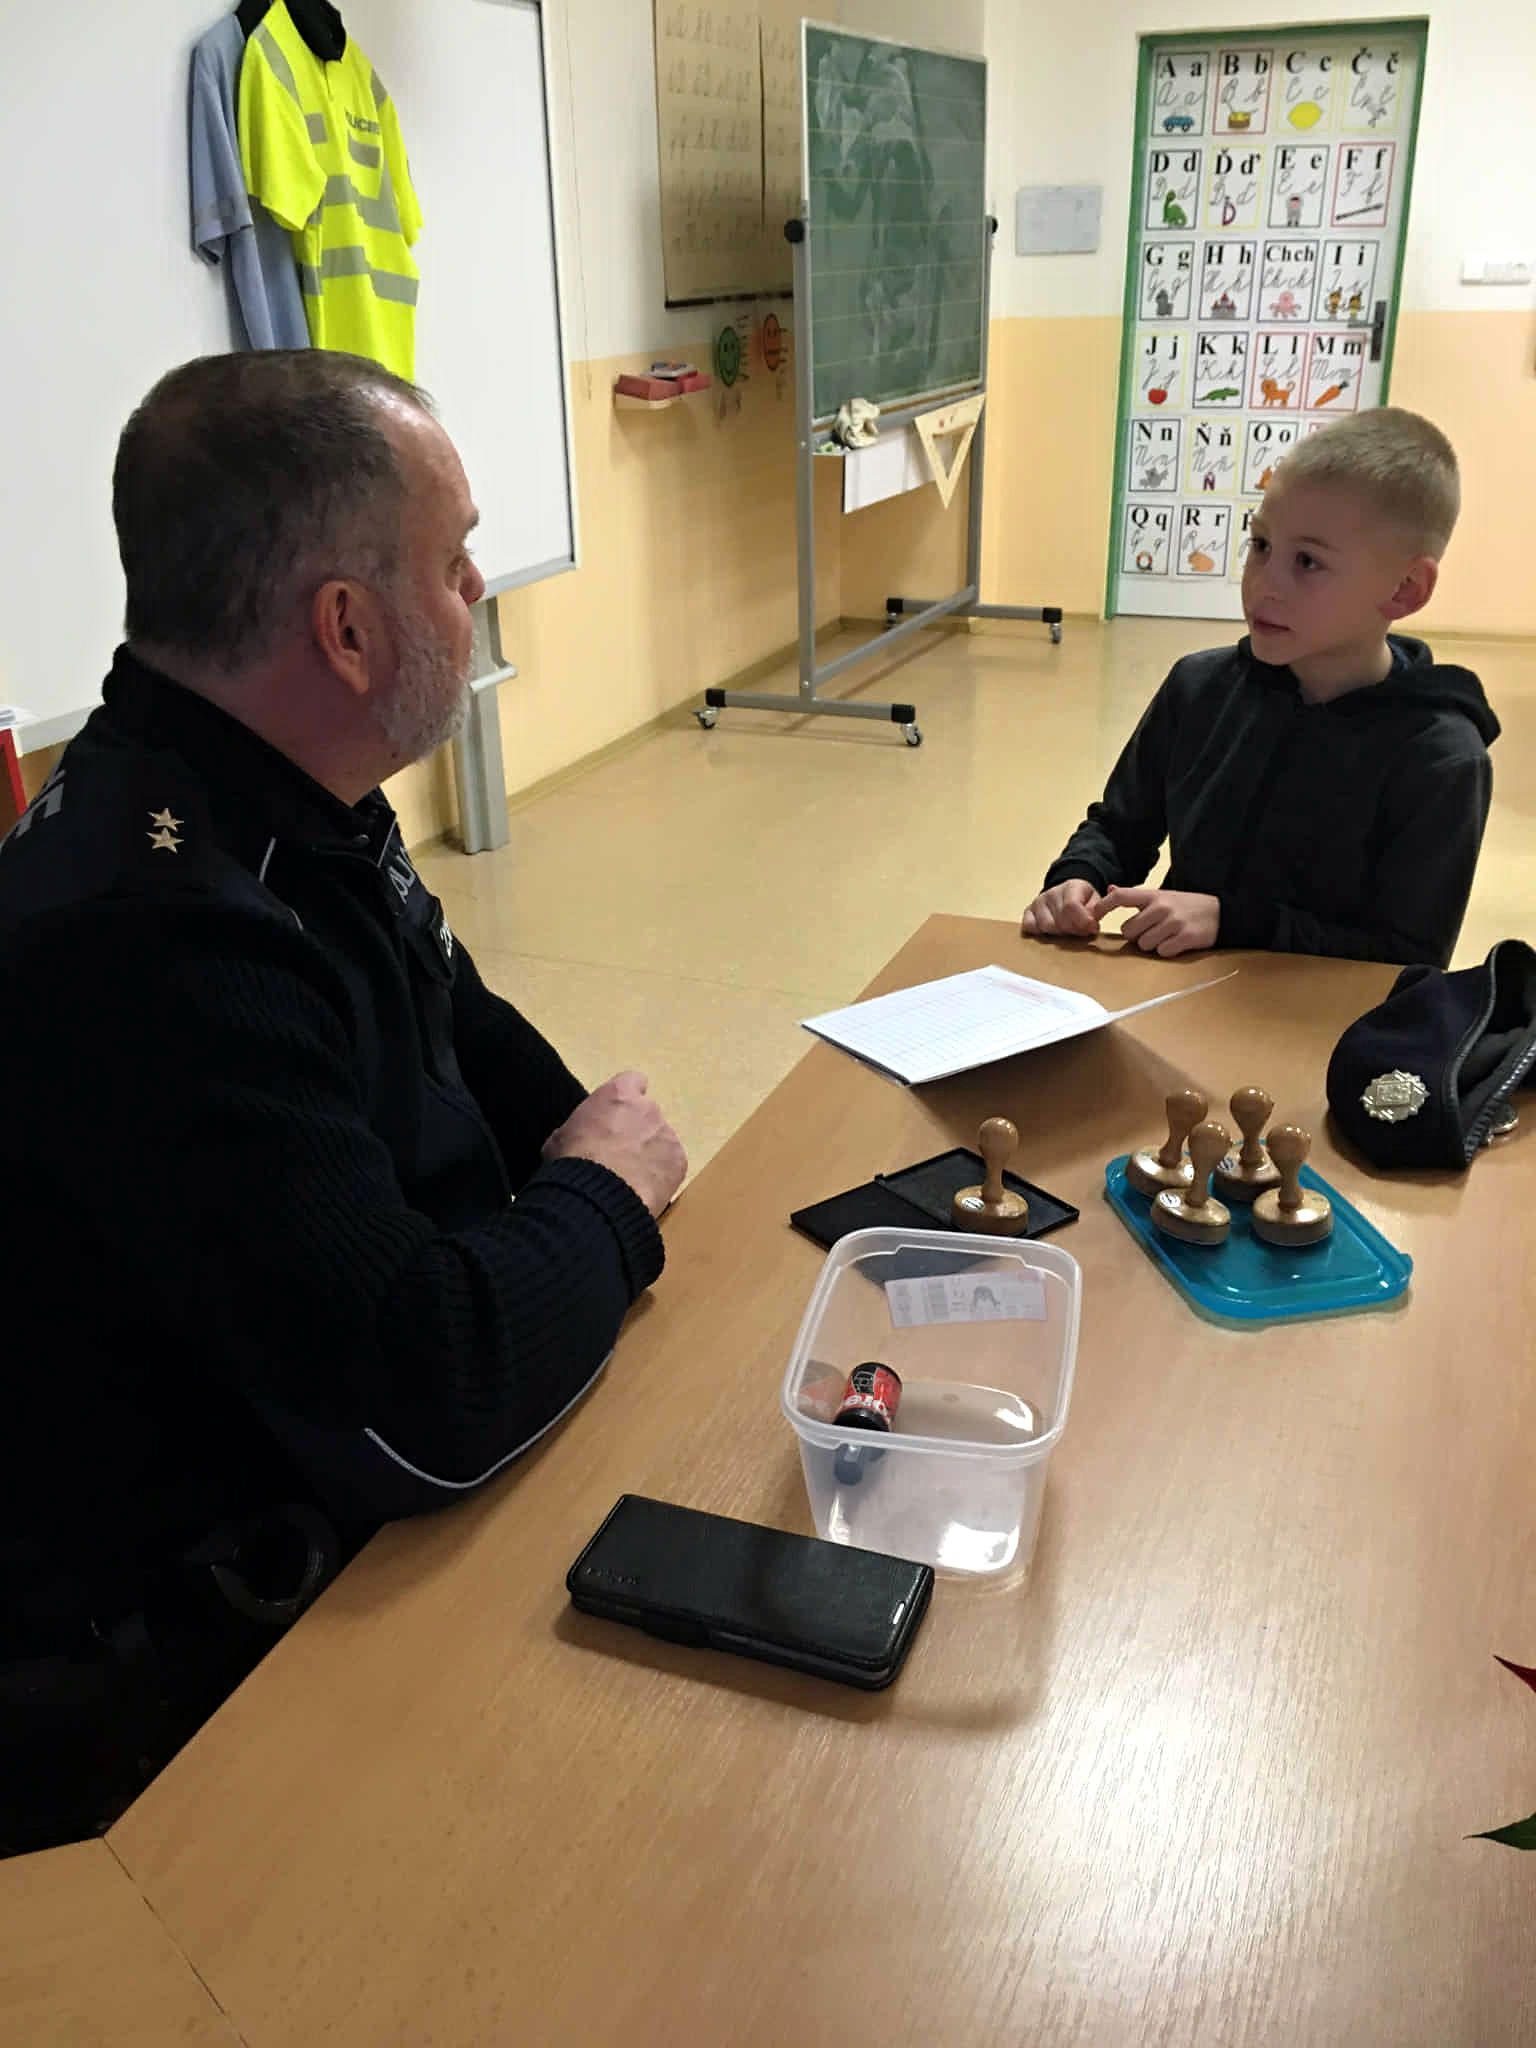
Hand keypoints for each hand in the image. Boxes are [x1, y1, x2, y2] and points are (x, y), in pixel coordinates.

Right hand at [542, 1070, 686, 1217]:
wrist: (597, 1194)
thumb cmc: (573, 1161)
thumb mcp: (560, 1138)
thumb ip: (577, 1129)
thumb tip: (578, 1137)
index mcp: (619, 1094)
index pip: (633, 1081)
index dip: (626, 1099)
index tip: (617, 1115)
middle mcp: (648, 1109)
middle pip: (648, 1114)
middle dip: (637, 1131)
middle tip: (620, 1154)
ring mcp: (667, 1134)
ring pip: (662, 1140)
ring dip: (650, 1153)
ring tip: (630, 1178)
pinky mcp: (679, 1161)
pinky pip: (671, 1165)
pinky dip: (661, 1175)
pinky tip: (643, 1189)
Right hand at [1020, 879, 1102, 937]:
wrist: (1066, 891)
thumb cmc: (1084, 899)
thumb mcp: (1096, 900)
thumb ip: (1097, 910)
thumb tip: (1092, 923)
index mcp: (1071, 887)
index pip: (1071, 907)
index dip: (1082, 921)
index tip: (1092, 928)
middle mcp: (1051, 893)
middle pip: (1060, 920)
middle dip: (1074, 930)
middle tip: (1082, 930)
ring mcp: (1038, 902)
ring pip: (1046, 926)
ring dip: (1059, 933)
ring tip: (1068, 929)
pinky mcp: (1028, 911)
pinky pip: (1029, 926)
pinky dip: (1040, 932)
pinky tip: (1052, 930)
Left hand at [1099, 887, 1219, 957]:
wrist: (1221, 912)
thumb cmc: (1187, 906)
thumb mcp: (1163, 895)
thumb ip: (1137, 896)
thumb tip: (1111, 889)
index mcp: (1154, 895)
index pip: (1121, 897)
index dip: (1103, 906)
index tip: (1094, 915)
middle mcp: (1161, 907)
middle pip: (1129, 931)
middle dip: (1137, 936)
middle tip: (1152, 931)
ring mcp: (1173, 922)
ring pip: (1144, 944)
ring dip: (1152, 945)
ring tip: (1167, 936)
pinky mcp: (1185, 937)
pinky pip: (1162, 952)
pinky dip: (1167, 951)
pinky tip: (1177, 942)